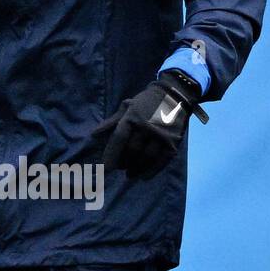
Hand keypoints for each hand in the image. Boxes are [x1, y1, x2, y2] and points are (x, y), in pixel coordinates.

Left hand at [86, 70, 206, 180]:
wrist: (175, 94)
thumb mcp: (128, 106)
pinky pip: (161, 161)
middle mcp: (147, 126)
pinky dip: (152, 171)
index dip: (111, 155)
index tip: (105, 169)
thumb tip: (94, 135)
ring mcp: (161, 135)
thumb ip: (111, 121)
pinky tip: (143, 177)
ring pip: (146, 158)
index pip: (119, 139)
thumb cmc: (146, 102)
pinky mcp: (173, 142)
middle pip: (132, 150)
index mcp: (133, 117)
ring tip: (130, 174)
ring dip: (136, 169)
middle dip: (123, 162)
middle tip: (120, 168)